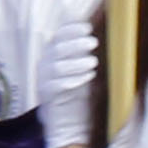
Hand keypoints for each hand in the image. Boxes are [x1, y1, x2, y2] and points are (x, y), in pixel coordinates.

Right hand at [33, 6, 100, 147]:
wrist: (66, 120)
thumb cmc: (78, 89)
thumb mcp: (83, 67)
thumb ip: (88, 51)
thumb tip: (104, 31)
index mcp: (53, 52)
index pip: (59, 35)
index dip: (71, 29)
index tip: (88, 27)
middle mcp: (45, 63)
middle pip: (57, 48)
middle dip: (75, 43)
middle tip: (94, 42)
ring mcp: (43, 79)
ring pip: (56, 67)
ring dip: (76, 63)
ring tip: (93, 62)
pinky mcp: (46, 95)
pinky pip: (56, 86)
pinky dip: (72, 80)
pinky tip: (88, 77)